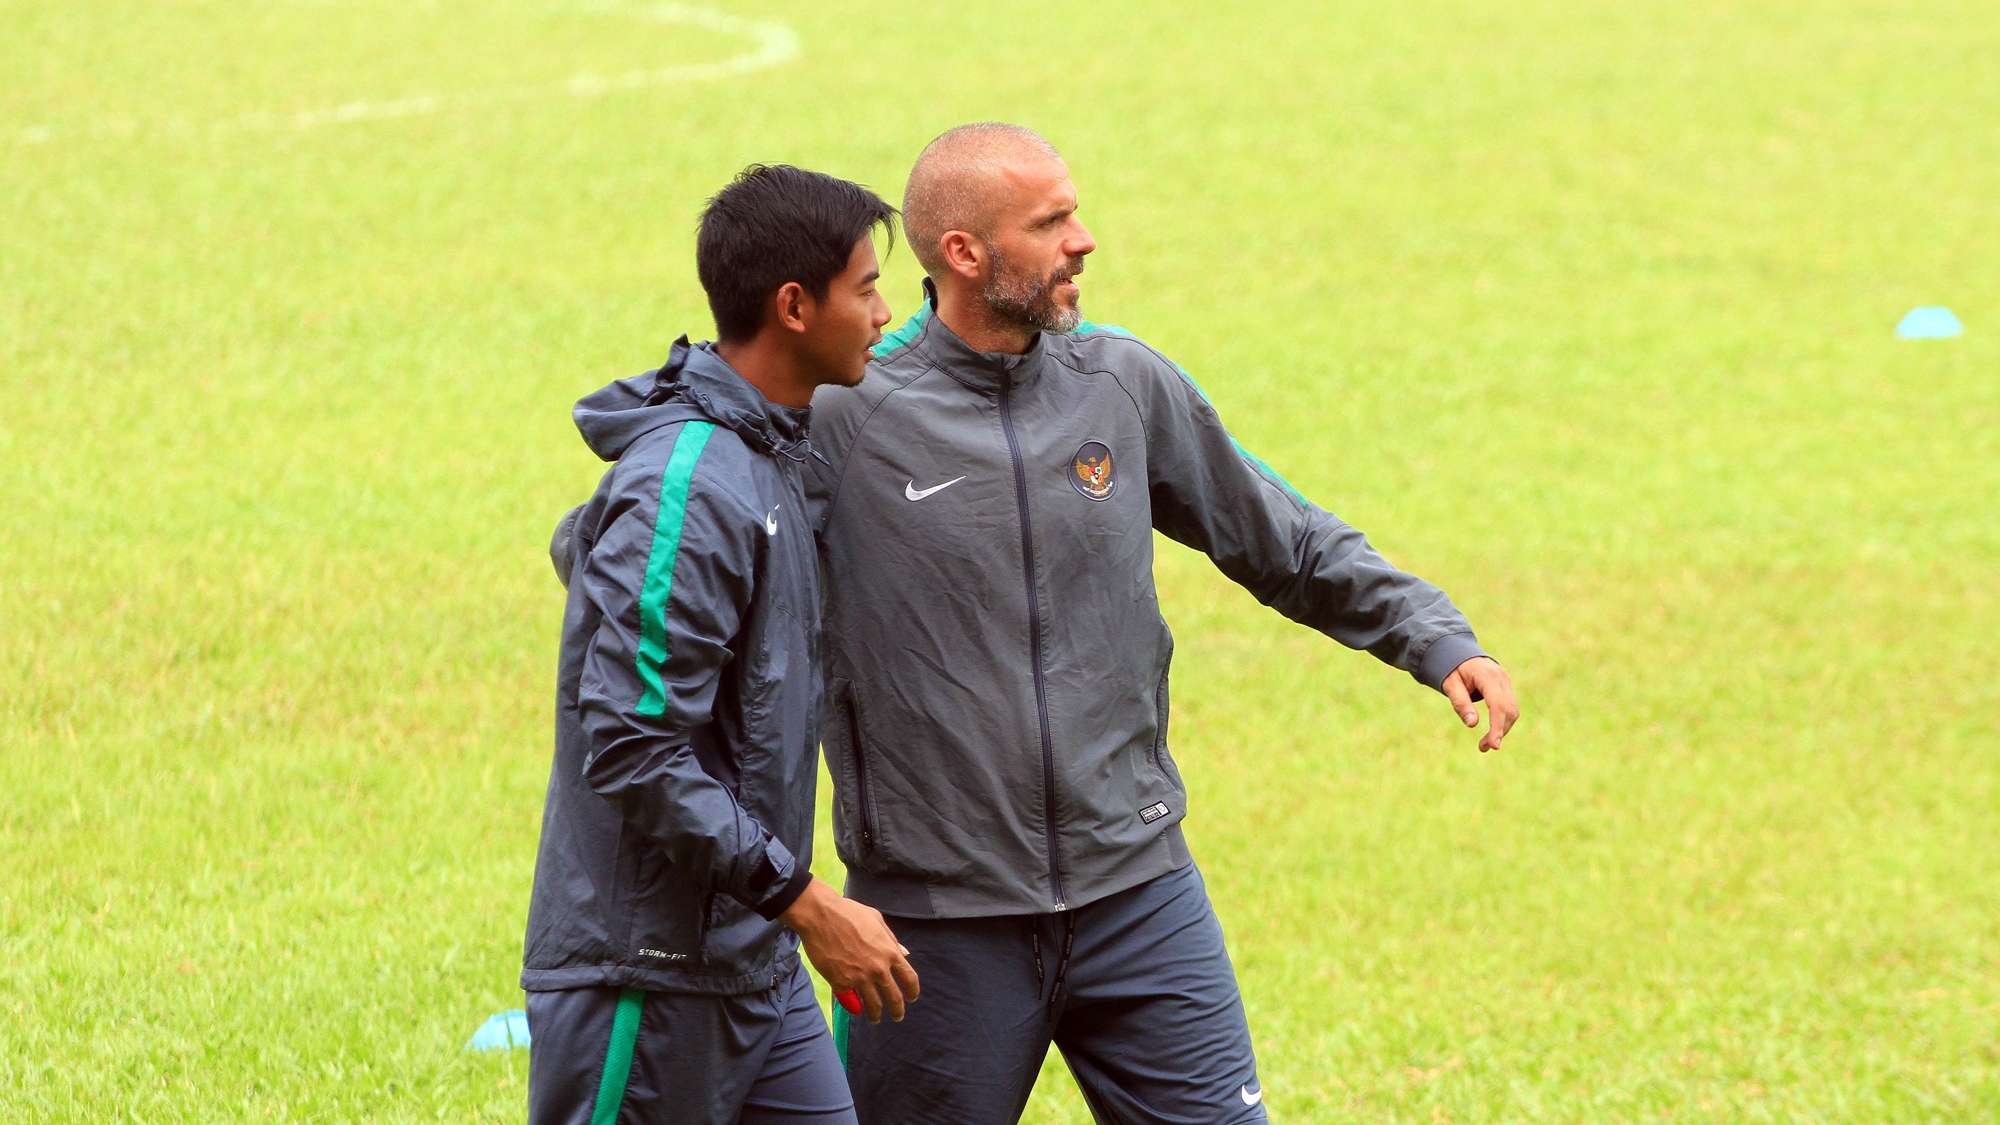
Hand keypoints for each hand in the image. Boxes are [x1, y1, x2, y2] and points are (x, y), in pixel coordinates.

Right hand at [780, 879, 919, 1022]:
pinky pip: (851, 1001)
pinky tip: (856, 1009)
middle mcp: (878, 969)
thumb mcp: (877, 921)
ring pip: (874, 1005)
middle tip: (897, 1016)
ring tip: (876, 1018)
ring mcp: (859, 978)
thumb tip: (904, 954)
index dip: (912, 991)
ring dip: (876, 1014)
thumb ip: (892, 940)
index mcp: (890, 952)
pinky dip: (854, 1006)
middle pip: (894, 998)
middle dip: (898, 1010)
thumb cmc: (849, 913)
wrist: (820, 916)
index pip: (910, 979)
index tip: (911, 997)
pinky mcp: (840, 983)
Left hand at [1441, 657, 1518, 751]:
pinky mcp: (1507, 688)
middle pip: (1508, 710)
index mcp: (1487, 675)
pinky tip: (1492, 733)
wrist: (1461, 654)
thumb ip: (1460, 703)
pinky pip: (1509, 708)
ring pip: (1512, 711)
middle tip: (1483, 748)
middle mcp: (1501, 678)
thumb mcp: (1450, 685)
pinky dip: (1502, 722)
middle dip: (1499, 731)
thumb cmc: (1453, 669)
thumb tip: (1472, 724)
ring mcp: (1506, 682)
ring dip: (1501, 729)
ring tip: (1484, 744)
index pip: (1497, 704)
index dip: (1497, 726)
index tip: (1493, 745)